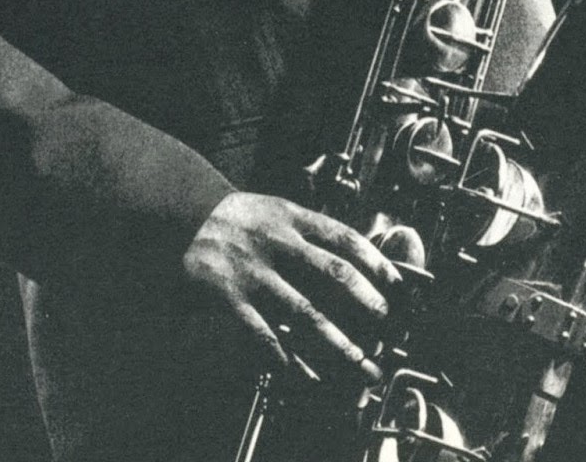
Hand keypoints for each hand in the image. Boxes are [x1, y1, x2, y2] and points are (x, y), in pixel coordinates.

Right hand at [181, 191, 402, 384]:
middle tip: (387, 325)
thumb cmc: (244, 218)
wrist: (186, 215)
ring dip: (337, 342)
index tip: (398, 286)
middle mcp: (278, 243)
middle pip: (333, 273)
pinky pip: (263, 334)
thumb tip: (362, 260)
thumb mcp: (280, 210)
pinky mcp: (230, 297)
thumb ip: (314, 233)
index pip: (345, 238)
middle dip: (367, 302)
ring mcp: (255, 271)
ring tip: (360, 362)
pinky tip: (304, 375)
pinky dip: (286, 358)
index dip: (376, 262)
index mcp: (294, 219)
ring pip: (304, 312)